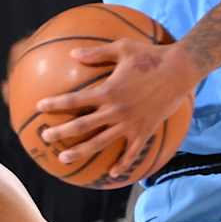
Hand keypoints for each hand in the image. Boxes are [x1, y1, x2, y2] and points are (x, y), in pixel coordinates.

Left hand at [36, 39, 197, 185]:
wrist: (180, 70)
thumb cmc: (151, 55)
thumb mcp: (122, 48)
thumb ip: (97, 53)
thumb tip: (73, 54)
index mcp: (108, 91)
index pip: (74, 100)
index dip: (55, 104)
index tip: (40, 107)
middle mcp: (115, 111)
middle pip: (82, 126)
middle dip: (61, 133)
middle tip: (45, 137)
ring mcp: (130, 124)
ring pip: (100, 143)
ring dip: (81, 152)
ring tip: (65, 159)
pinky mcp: (144, 131)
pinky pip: (131, 152)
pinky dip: (122, 163)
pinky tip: (112, 173)